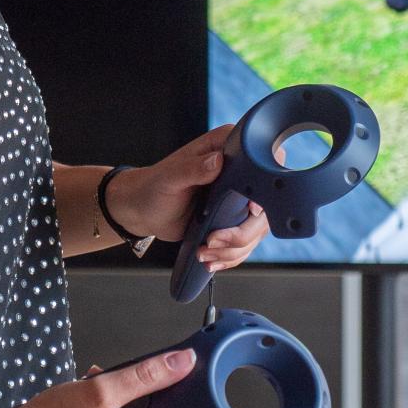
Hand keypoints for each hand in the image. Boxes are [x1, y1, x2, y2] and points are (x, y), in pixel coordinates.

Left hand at [106, 127, 279, 271]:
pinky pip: (245, 243)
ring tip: (205, 252)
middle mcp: (238, 173)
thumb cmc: (152, 187)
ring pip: (257, 230)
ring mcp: (238, 200)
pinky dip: (229, 256)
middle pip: (265, 207)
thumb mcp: (171, 176)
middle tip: (214, 240)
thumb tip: (217, 161)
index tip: (250, 211)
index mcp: (227, 150)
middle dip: (243, 232)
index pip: (264, 163)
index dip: (263, 190)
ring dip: (233, 249)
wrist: (142, 210)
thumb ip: (194, 168)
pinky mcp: (232, 221)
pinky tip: (210, 258)